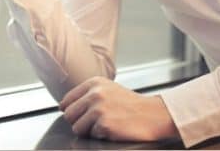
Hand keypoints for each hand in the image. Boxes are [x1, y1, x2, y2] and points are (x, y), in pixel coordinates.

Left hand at [59, 77, 177, 141]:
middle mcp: (94, 94)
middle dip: (79, 122)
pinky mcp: (104, 125)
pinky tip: (114, 129)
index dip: (72, 112)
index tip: (80, 115)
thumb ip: (88, 95)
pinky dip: (101, 136)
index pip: (67, 101)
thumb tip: (65, 107)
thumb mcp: (108, 89)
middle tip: (94, 123)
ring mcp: (99, 109)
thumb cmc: (132, 105)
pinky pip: (92, 136)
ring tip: (105, 125)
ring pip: (77, 128)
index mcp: (93, 83)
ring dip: (89, 131)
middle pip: (69, 115)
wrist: (154, 114)